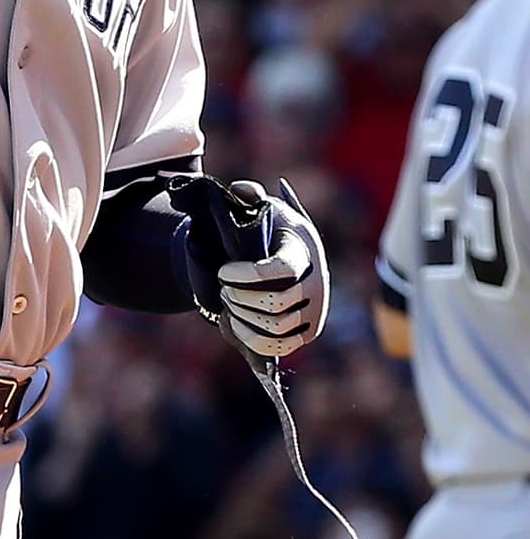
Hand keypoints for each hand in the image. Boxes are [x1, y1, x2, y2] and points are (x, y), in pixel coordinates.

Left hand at [216, 178, 329, 358]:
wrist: (297, 254)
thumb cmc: (275, 229)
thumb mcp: (266, 208)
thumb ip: (251, 195)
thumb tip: (241, 190)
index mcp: (304, 252)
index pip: (280, 271)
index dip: (247, 275)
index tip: (223, 271)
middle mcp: (317, 284)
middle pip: (275, 304)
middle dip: (240, 298)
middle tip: (222, 289)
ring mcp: (315, 311)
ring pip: (277, 328)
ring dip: (244, 318)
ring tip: (227, 304)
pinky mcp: (308, 332)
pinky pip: (282, 348)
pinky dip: (255, 341)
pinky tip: (235, 324)